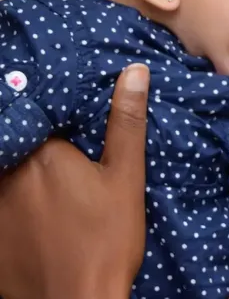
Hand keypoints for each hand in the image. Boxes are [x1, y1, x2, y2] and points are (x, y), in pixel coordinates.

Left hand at [0, 63, 149, 298]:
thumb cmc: (108, 239)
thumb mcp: (126, 178)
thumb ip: (125, 123)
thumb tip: (134, 71)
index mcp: (44, 153)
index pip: (42, 117)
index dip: (58, 120)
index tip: (73, 131)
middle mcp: (10, 172)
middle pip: (22, 145)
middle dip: (41, 146)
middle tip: (68, 165)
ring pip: (9, 173)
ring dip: (26, 174)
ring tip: (56, 191)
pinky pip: (1, 204)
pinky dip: (15, 202)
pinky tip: (39, 217)